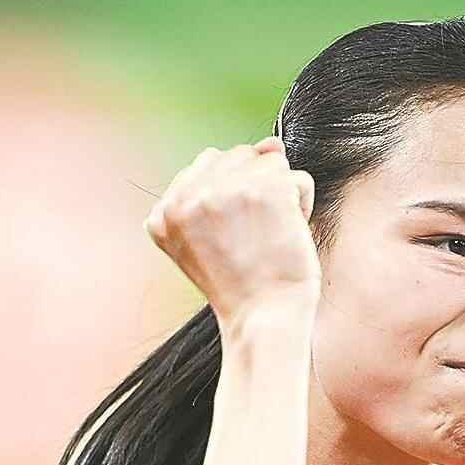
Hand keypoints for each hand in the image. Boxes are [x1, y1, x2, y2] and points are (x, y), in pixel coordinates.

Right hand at [143, 135, 319, 331]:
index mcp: (162, 213)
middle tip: (254, 239)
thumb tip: (272, 142)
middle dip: (256, 190)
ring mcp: (225, 189)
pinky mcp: (265, 189)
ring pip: (269, 162)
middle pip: (237, 156)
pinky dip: (302, 207)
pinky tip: (287, 237)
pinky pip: (297, 178)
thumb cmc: (244, 287)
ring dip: (280, 197)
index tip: (235, 237)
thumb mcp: (214, 239)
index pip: (207, 165)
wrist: (263, 322)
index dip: (233, 197)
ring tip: (270, 237)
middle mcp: (187, 196)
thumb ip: (227, 185)